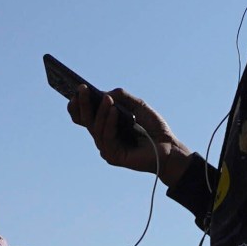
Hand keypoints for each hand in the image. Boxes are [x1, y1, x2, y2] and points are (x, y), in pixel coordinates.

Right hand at [67, 86, 190, 181]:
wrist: (169, 146)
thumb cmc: (154, 128)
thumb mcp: (138, 106)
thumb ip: (123, 97)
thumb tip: (105, 93)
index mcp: (106, 125)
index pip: (86, 117)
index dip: (78, 105)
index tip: (77, 90)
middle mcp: (104, 137)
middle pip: (86, 121)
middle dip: (83, 104)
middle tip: (82, 89)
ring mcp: (107, 147)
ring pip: (96, 128)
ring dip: (100, 112)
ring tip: (107, 99)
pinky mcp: (113, 156)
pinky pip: (107, 137)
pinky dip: (110, 123)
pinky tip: (115, 111)